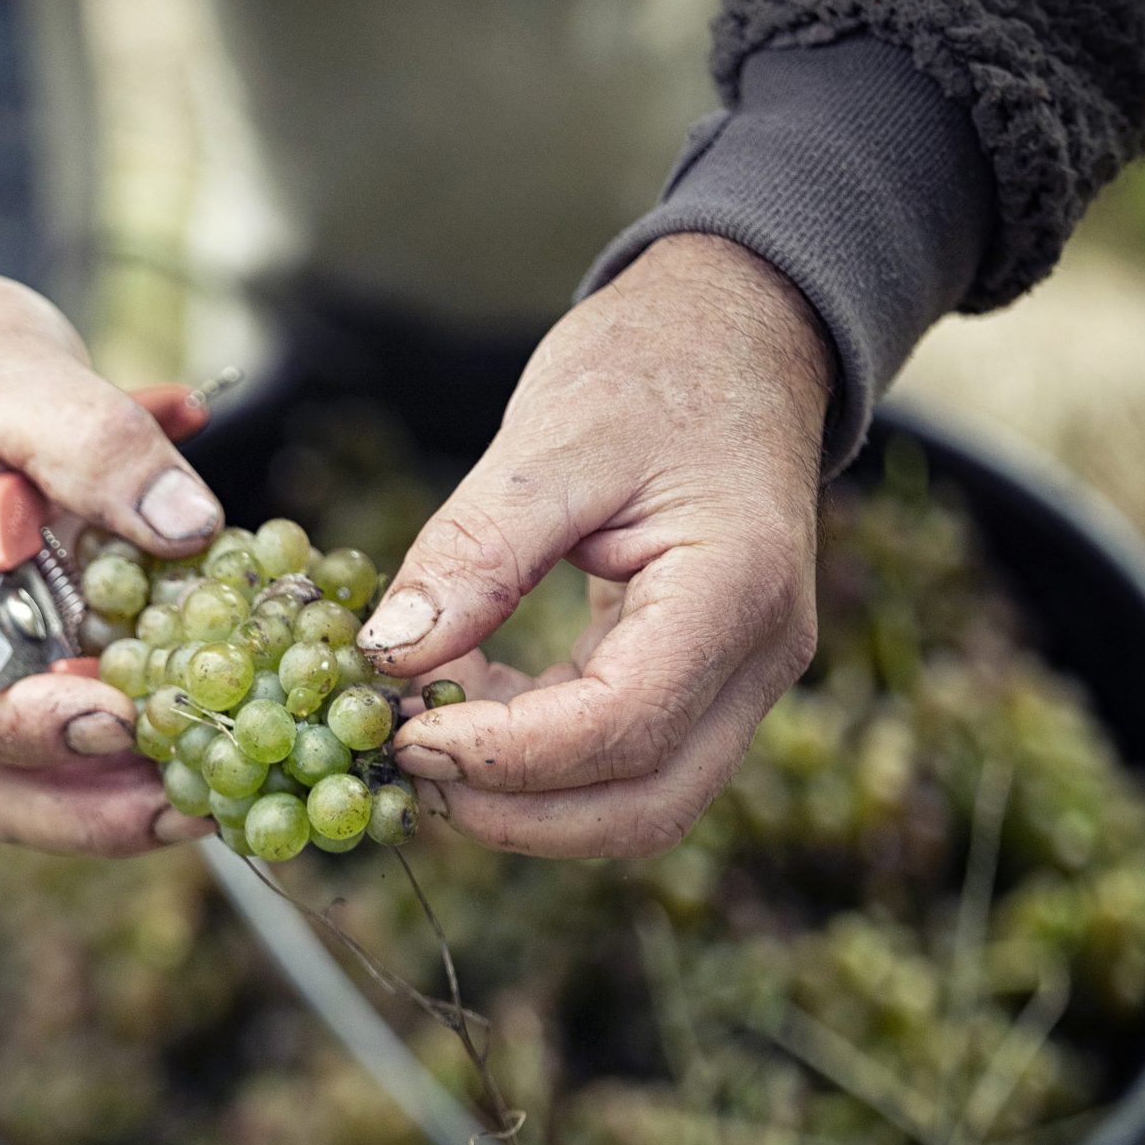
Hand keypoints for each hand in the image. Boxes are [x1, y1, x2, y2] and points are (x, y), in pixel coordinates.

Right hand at [0, 146, 223, 853]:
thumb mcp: (20, 372)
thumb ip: (101, 444)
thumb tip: (192, 527)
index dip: (16, 731)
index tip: (112, 718)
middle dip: (83, 808)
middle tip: (192, 804)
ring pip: (34, 767)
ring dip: (123, 789)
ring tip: (224, 788)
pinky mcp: (36, 646)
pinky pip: (87, 705)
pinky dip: (154, 723)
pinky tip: (234, 715)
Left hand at [356, 233, 834, 857]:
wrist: (740, 333)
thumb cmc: (655, 367)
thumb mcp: (552, 439)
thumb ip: (474, 551)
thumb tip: (386, 655)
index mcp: (737, 592)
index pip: (623, 728)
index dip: (504, 756)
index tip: (401, 733)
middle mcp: (758, 658)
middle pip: (642, 807)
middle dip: (512, 812)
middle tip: (399, 766)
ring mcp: (736, 680)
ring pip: (635, 804)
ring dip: (520, 799)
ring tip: (418, 733)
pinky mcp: (697, 681)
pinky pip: (620, 760)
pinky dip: (533, 759)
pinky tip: (458, 701)